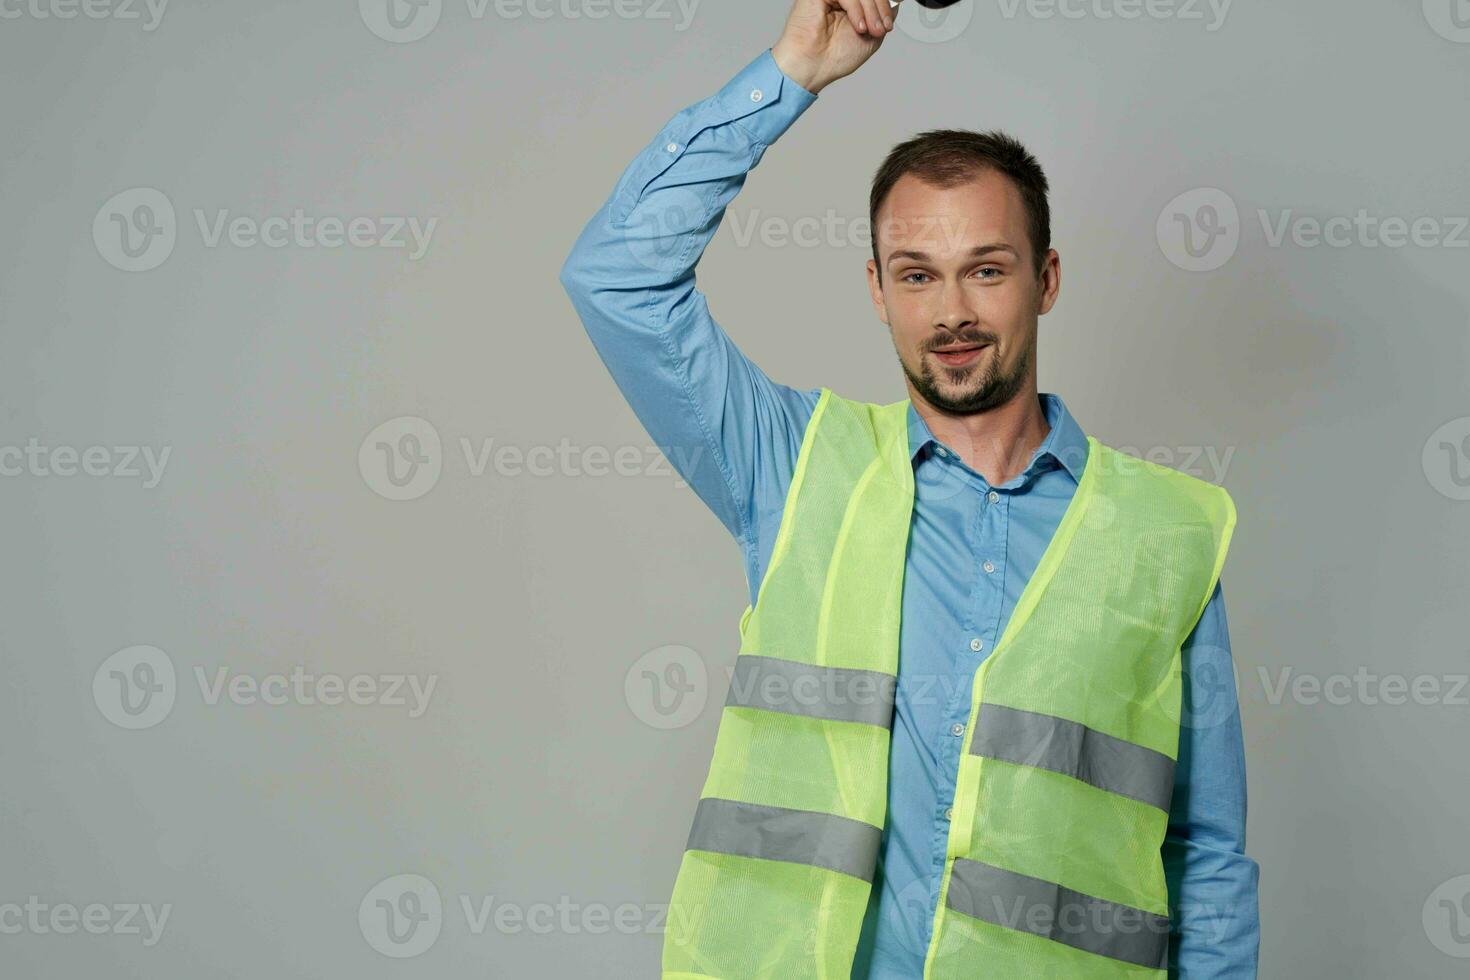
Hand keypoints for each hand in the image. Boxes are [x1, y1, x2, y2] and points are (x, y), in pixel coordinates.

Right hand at [772, 0, 901, 95]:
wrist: (812, 67)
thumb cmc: (834, 56)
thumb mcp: (872, 35)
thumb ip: (883, 15)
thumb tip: (896, 1)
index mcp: (851, 5)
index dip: (884, 5)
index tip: (888, 24)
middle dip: (881, 8)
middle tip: (881, 28)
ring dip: (872, 10)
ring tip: (870, 30)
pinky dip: (857, 10)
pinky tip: (858, 26)